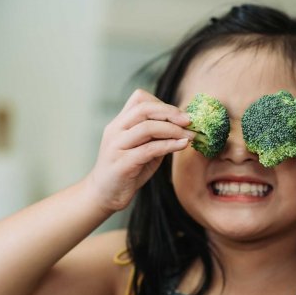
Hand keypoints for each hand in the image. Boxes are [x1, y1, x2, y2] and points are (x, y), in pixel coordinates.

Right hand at [87, 89, 194, 212]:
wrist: (105, 195)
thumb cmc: (127, 171)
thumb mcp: (143, 149)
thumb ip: (157, 137)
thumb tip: (184, 127)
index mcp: (119, 123)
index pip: (139, 99)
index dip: (162, 104)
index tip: (180, 115)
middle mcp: (115, 131)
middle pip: (144, 109)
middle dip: (170, 112)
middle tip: (189, 121)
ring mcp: (116, 146)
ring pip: (147, 127)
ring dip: (173, 130)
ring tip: (189, 136)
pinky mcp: (122, 163)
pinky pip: (149, 149)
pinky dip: (169, 145)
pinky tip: (182, 145)